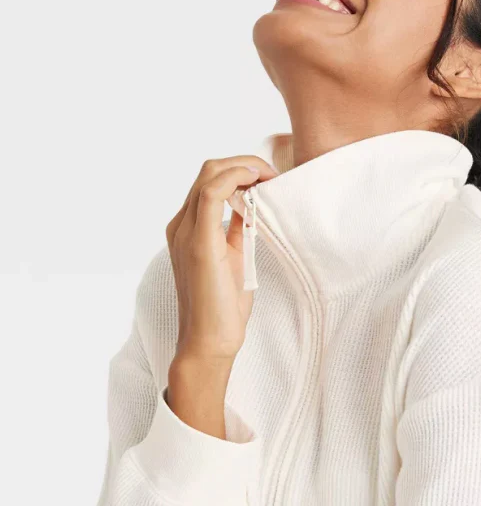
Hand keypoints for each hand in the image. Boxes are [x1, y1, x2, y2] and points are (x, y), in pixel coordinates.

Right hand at [165, 155, 278, 364]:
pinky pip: (211, 193)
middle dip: (245, 164)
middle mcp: (181, 225)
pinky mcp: (198, 243)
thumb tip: (251, 207)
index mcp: (188, 228)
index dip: (241, 170)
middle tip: (273, 175)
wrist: (209, 341)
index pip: (211, 180)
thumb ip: (237, 231)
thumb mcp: (234, 258)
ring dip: (244, 167)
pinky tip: (257, 183)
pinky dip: (236, 178)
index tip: (269, 178)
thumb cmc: (221, 306)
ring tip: (269, 177)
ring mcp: (186, 232)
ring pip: (210, 174)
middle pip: (210, 170)